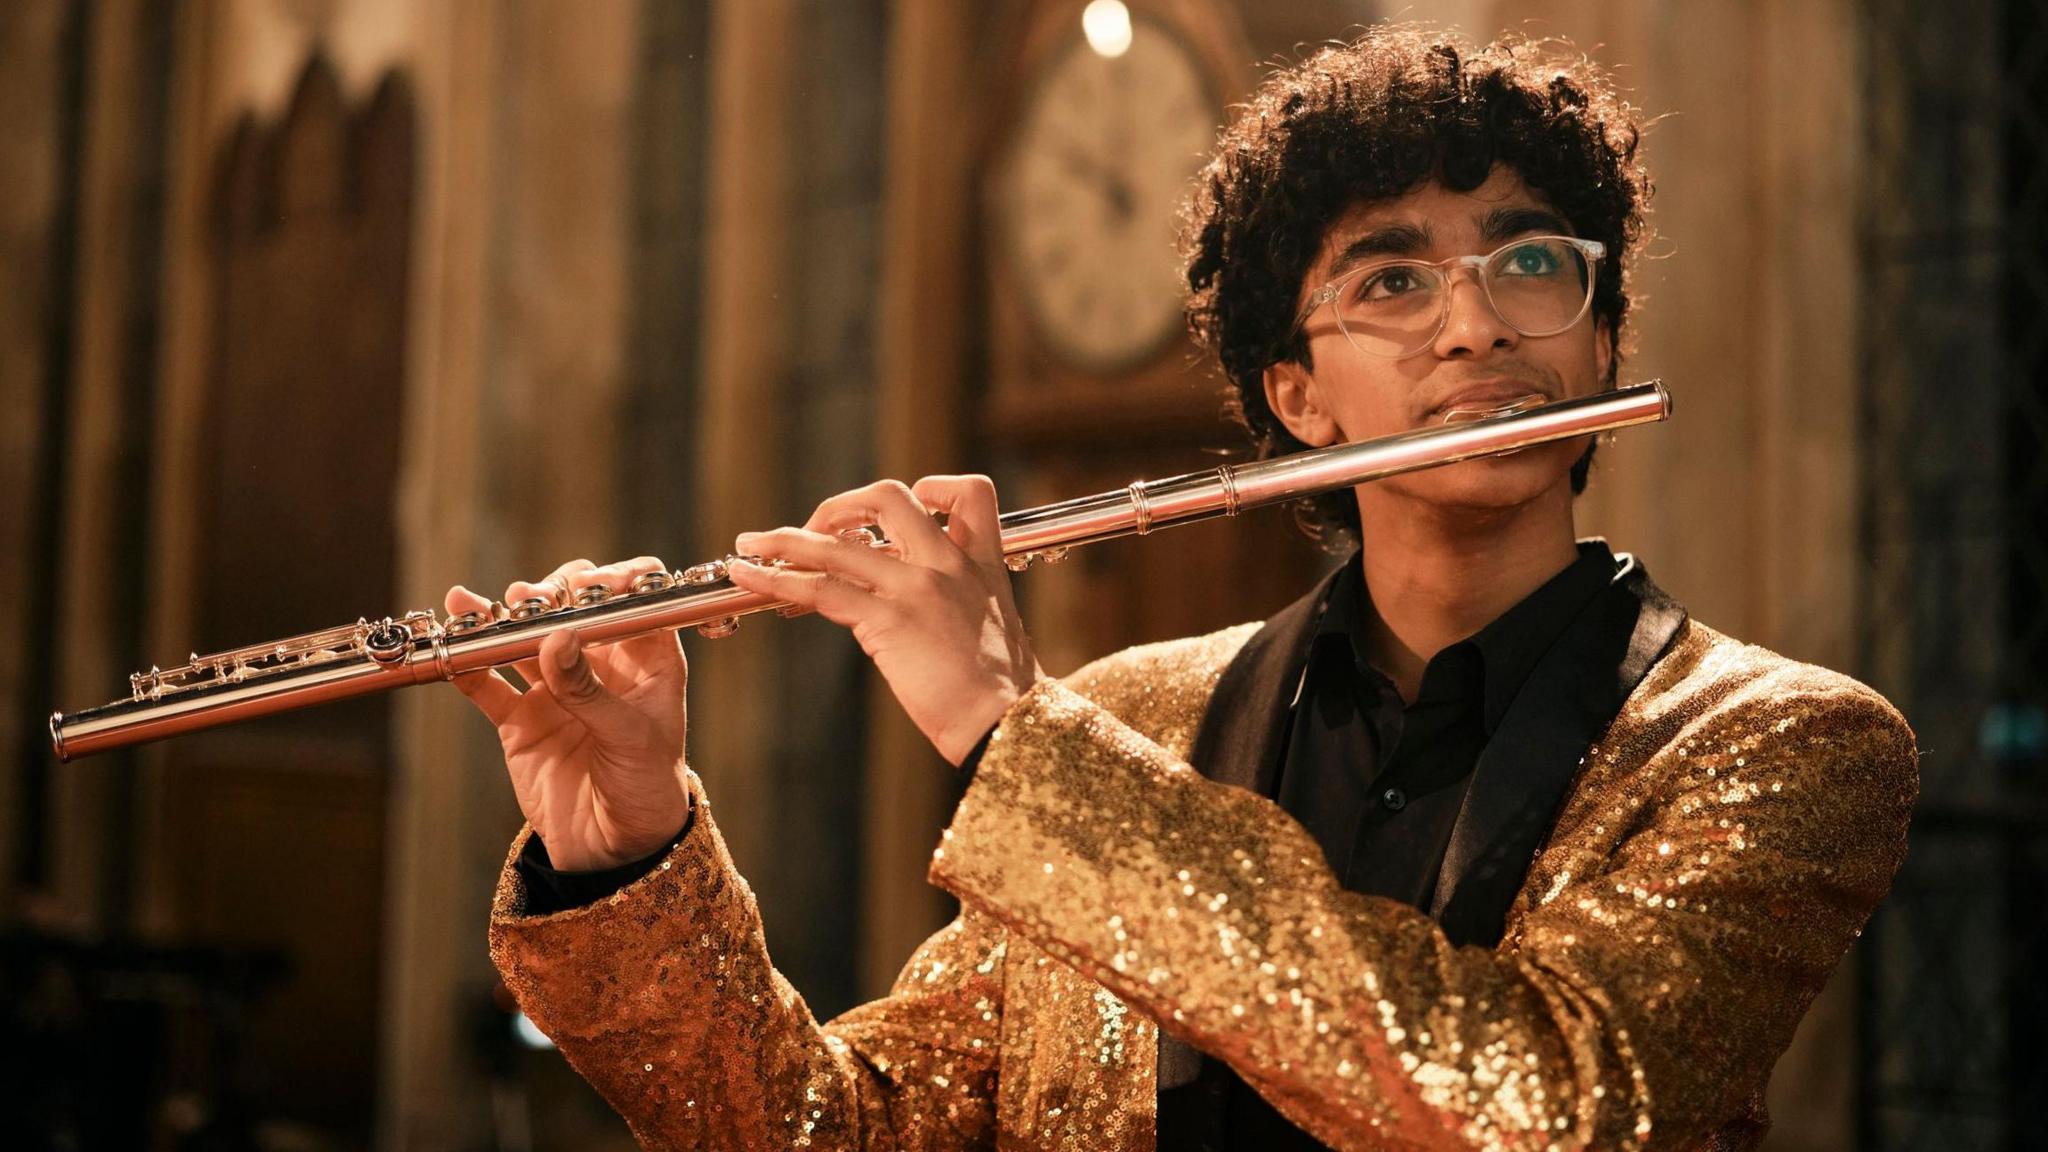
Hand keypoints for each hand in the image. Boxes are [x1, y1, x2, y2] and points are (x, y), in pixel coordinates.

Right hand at [446, 557, 690, 871]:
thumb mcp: (631, 738)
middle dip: (549, 594)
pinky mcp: (520, 719)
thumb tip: (554, 638)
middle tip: (529, 598)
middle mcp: (600, 664)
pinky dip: (468, 664)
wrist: (615, 849)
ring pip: (523, 639)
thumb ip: (590, 690)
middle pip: (571, 608)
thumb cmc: (648, 788)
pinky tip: (453, 643)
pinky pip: (488, 684)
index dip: (615, 581)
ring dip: (499, 619)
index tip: (592, 583)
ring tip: (476, 606)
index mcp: (647, 658)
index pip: (635, 598)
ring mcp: (556, 689)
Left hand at [725, 475, 1041, 765]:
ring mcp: (917, 587)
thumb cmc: (1001, 696)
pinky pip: (821, 588)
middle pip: (890, 496)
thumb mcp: (992, 631)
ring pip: (836, 543)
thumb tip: (909, 608)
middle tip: (817, 531)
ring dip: (785, 540)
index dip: (933, 489)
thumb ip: (956, 605)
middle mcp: (948, 564)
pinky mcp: (888, 620)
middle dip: (843, 506)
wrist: (1007, 724)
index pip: (969, 493)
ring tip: (750, 545)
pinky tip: (749, 577)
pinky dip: (776, 579)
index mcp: (983, 564)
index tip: (899, 516)